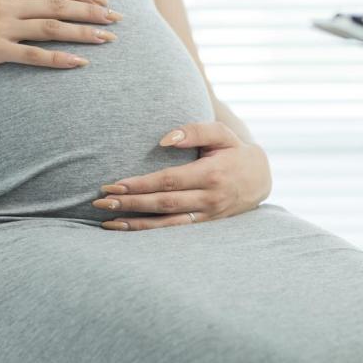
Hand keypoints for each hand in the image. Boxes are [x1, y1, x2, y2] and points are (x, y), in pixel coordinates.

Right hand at [0, 0, 121, 77]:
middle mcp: (4, 4)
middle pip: (58, 5)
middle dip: (92, 11)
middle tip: (117, 18)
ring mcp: (0, 27)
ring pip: (52, 27)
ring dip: (84, 33)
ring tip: (108, 39)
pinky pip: (33, 55)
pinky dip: (58, 59)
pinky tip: (80, 63)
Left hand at [93, 122, 272, 229]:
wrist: (260, 178)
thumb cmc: (234, 151)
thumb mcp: (221, 134)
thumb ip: (195, 130)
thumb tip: (165, 139)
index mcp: (211, 174)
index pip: (168, 181)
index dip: (140, 184)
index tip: (114, 184)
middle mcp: (209, 198)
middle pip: (163, 203)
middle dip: (130, 203)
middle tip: (101, 201)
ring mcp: (208, 215)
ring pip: (167, 223)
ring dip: (135, 223)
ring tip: (107, 221)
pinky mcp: (205, 225)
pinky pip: (174, 230)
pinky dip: (149, 232)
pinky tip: (128, 229)